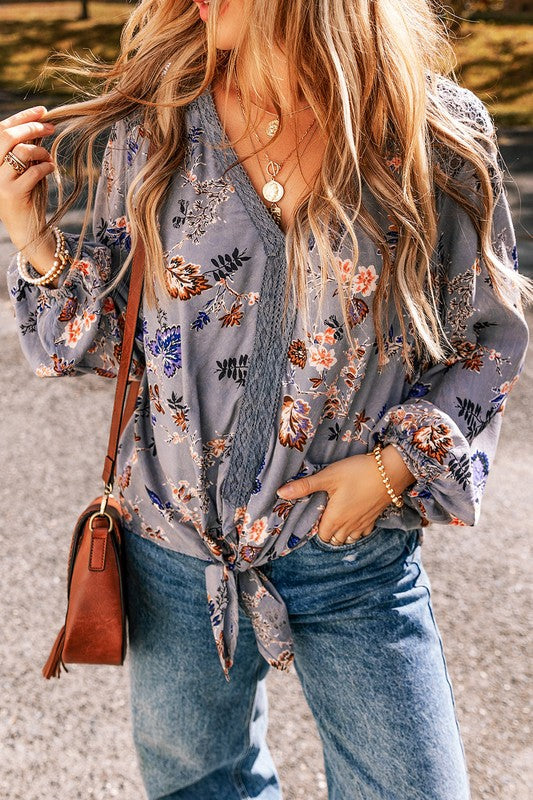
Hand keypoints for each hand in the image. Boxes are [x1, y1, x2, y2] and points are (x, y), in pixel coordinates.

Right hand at [0, 106, 55, 252]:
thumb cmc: (26, 197)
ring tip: (48, 158)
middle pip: (9, 136)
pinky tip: (51, 168)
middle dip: (32, 127)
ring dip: (41, 151)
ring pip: (22, 152)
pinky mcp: (13, 194)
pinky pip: (33, 171)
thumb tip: (39, 125)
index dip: (22, 117)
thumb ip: (24, 150)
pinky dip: (46, 166)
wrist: (26, 230)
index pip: (1, 130)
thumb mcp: (22, 169)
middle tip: (51, 127)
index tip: (43, 110)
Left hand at [276, 445, 415, 545]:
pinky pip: (363, 532)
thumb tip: (280, 492)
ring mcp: (363, 524)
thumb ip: (305, 486)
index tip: (315, 515)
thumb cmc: (357, 472)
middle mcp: (349, 526)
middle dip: (328, 532)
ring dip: (342, 533)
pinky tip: (355, 517)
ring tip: (338, 518)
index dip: (316, 528)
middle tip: (324, 516)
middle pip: (334, 539)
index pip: (321, 535)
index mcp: (335, 518)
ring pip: (349, 538)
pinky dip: (357, 529)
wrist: (390, 471)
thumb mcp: (328, 476)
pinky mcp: (375, 518)